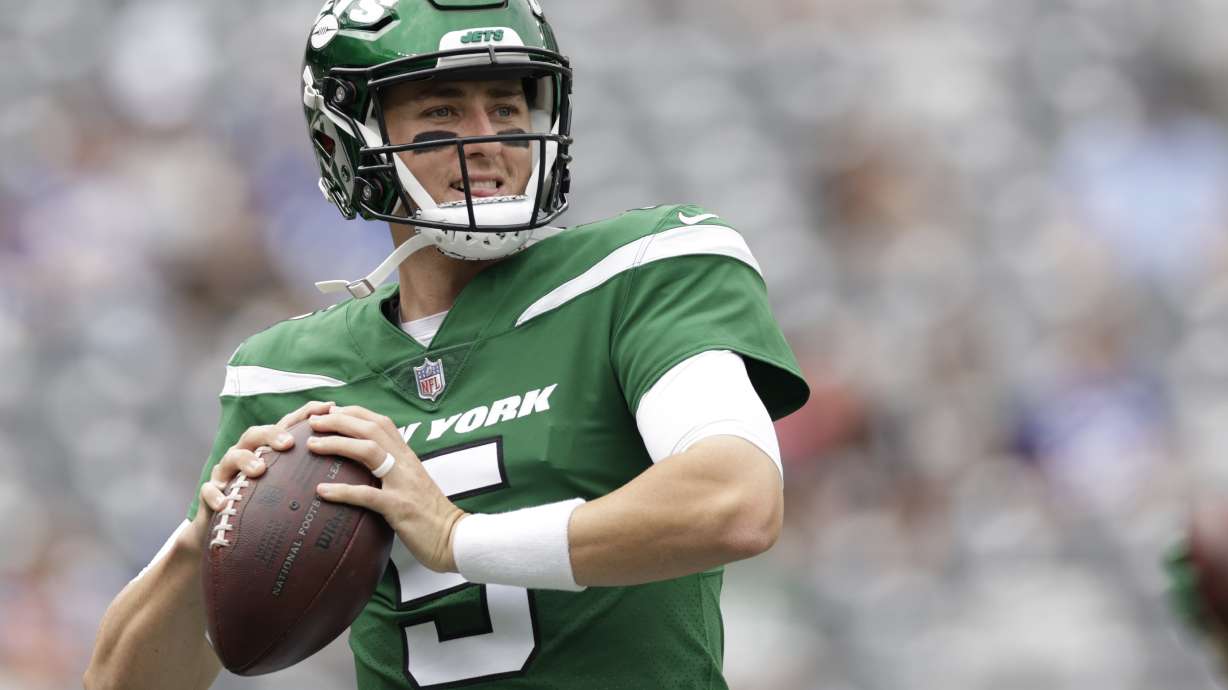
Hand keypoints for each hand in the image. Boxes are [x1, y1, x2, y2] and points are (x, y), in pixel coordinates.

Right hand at [190, 400, 336, 541]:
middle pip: (256, 434)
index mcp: (269, 450)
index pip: (287, 425)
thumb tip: (360, 471)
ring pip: (232, 456)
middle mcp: (246, 454)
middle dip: (272, 434)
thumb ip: (317, 475)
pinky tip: (224, 502)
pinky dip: (215, 494)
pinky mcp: (211, 494)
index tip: (329, 407)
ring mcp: (226, 472)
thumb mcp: (293, 488)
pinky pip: (208, 490)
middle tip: (289, 443)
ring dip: (245, 461)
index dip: (306, 413)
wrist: (227, 530)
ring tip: (259, 470)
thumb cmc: (268, 506)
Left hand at [307, 406, 466, 573]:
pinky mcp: (400, 508)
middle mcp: (406, 464)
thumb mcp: (413, 484)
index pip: (381, 422)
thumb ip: (394, 472)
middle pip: (371, 429)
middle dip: (339, 421)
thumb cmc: (432, 515)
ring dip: (337, 444)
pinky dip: (343, 491)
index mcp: (408, 457)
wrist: (455, 538)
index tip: (330, 412)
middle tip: (313, 421)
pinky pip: (367, 495)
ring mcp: (403, 484)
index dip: (354, 413)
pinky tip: (322, 491)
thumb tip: (367, 469)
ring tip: (312, 445)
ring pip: (368, 451)